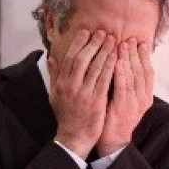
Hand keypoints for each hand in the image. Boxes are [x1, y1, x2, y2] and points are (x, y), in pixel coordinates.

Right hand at [48, 29, 116, 156]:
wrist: (73, 137)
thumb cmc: (66, 115)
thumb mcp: (55, 94)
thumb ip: (54, 75)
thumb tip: (50, 58)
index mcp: (60, 83)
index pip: (69, 57)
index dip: (78, 43)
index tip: (86, 31)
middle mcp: (70, 86)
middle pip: (81, 59)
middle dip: (93, 44)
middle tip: (103, 32)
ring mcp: (83, 93)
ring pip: (94, 67)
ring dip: (104, 51)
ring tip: (113, 40)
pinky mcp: (95, 101)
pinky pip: (104, 80)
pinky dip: (110, 67)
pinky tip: (117, 58)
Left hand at [96, 39, 154, 156]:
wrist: (114, 141)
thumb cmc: (117, 118)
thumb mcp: (127, 100)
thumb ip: (128, 84)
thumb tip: (126, 66)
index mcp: (146, 97)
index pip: (148, 72)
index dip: (145, 57)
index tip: (140, 42)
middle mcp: (143, 99)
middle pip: (141, 71)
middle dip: (136, 54)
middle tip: (131, 38)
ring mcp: (134, 103)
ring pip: (133, 76)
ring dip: (129, 59)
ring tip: (123, 44)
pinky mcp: (123, 106)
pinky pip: (122, 85)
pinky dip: (120, 72)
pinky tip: (116, 61)